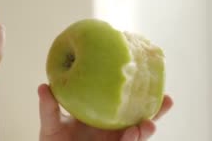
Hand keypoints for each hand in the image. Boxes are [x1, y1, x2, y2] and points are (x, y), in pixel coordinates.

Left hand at [38, 84, 172, 140]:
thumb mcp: (50, 124)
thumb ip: (49, 108)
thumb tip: (43, 87)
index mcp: (101, 113)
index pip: (122, 100)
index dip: (136, 90)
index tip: (150, 76)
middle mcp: (111, 127)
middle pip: (138, 117)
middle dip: (155, 110)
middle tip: (167, 99)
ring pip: (136, 135)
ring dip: (144, 130)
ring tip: (147, 124)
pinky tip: (132, 134)